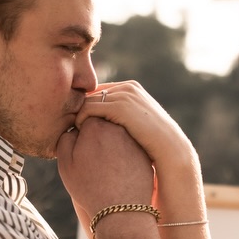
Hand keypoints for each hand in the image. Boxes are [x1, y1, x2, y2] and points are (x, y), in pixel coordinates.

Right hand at [55, 118, 154, 227]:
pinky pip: (130, 148)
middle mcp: (118, 127)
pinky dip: (124, 155)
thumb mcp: (66, 163)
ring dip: (111, 144)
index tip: (81, 147)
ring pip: (118, 135)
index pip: (86, 115)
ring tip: (106, 167)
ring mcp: (134, 139)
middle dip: (98, 134)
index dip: (81, 131)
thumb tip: (74, 128)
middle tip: (94, 157)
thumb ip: (65, 138)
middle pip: (103, 122)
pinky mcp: (145, 152)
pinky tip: (119, 172)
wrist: (121, 210)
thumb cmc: (89, 187)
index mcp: (96, 125)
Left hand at [78, 82, 200, 215]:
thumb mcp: (136, 127)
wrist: (170, 151)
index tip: (76, 127)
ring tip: (71, 135)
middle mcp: (127, 87)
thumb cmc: (153, 145)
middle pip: (90, 95)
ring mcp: (124, 95)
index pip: (98, 93)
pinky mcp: (119, 106)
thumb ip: (120, 120)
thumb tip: (101, 125)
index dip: (86, 109)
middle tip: (68, 130)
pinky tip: (77, 137)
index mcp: (131, 89)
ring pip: (86, 102)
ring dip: (76, 118)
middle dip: (78, 111)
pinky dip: (79, 122)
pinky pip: (87, 109)